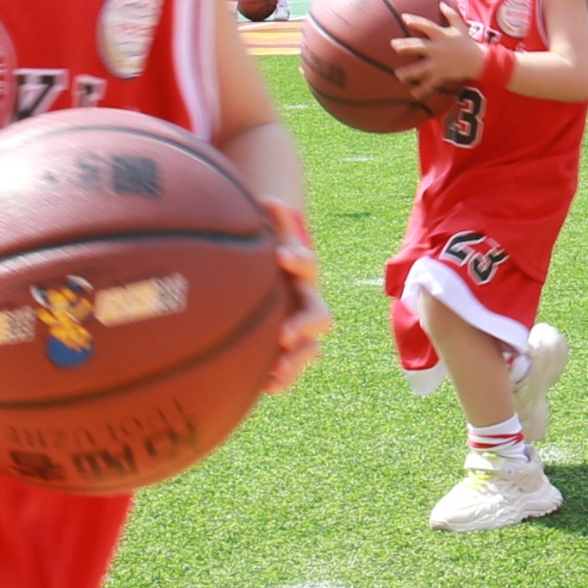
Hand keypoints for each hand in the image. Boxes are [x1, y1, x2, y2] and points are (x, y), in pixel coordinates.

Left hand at [260, 215, 329, 392]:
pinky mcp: (290, 353)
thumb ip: (274, 224)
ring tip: (278, 369)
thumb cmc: (270, 260)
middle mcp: (308, 303)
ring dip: (297, 359)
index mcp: (302, 274)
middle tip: (285, 333)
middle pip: (320, 316)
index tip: (281, 258)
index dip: (298, 261)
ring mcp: (302, 331)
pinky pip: (293, 370)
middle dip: (305, 325)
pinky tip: (267, 387)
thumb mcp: (271, 240)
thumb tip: (269, 199)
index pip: (307, 265)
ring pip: (311, 349)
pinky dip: (283, 379)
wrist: (273, 283)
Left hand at [390, 10, 479, 97]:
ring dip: (410, 72)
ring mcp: (440, 63)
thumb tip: (441, 3)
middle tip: (393, 45)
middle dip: (406, 46)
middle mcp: (439, 49)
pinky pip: (431, 84)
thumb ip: (450, 14)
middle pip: (420, 46)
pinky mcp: (442, 75)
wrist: (479, 60)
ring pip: (422, 68)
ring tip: (398, 74)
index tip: (404, 18)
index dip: (416, 21)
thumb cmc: (467, 42)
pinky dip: (423, 90)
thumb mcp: (460, 26)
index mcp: (442, 36)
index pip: (427, 26)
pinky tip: (413, 94)